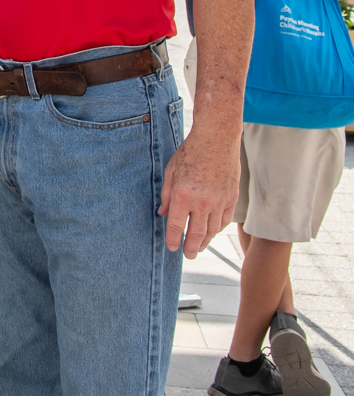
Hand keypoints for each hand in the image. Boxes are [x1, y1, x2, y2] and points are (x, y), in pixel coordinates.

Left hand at [158, 126, 239, 257]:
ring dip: (205, 241)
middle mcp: (202, 202)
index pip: (177, 226)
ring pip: (212, 230)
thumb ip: (166, 196)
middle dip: (191, 248)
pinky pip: (224, 220)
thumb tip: (163, 214)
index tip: (172, 247)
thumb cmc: (190, 153)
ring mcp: (219, 201)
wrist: (217, 140)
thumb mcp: (170, 172)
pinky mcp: (232, 198)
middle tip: (187, 255)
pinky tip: (212, 232)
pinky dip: (217, 228)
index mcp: (183, 195)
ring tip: (198, 247)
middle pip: (197, 234)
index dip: (174, 240)